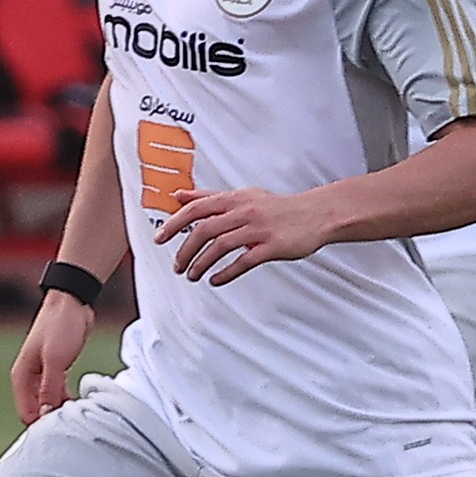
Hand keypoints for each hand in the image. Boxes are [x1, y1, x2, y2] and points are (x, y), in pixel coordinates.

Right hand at [11, 290, 92, 422]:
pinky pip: (60, 392)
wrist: (72, 303)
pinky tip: (81, 404)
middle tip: (74, 424)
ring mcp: (44, 374)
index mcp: (22, 376)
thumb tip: (45, 412)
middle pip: (38, 409)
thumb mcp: (55, 359)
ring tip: (80, 415)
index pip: (26, 412)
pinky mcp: (57, 370)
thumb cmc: (60, 326)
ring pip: (50, 402)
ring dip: (62, 409)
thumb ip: (50, 387)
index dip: (41, 424)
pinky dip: (68, 399)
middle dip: (53, 418)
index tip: (61, 429)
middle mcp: (30, 378)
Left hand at [154, 186, 331, 285]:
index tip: (160, 239)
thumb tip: (179, 196)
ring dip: (201, 264)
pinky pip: (244, 261)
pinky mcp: (272, 247)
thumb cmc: (277, 207)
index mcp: (235, 199)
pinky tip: (215, 280)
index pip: (196, 209)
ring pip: (220, 247)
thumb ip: (209, 197)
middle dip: (185, 250)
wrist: (315, 214)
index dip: (175, 224)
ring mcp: (259, 229)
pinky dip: (226, 273)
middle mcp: (244, 212)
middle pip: (204, 230)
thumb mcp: (242, 196)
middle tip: (177, 266)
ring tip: (192, 276)